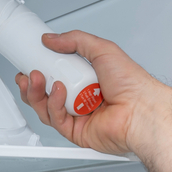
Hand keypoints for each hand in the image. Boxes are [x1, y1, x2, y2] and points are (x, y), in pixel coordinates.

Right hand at [14, 30, 171, 154]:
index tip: (30, 62)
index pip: (56, 75)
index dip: (40, 70)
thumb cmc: (133, 85)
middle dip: (33, 84)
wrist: (142, 110)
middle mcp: (82, 98)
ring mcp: (78, 116)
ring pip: (46, 107)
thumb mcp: (102, 49)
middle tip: (29, 73)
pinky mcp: (76, 132)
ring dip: (38, 93)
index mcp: (88, 80)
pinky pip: (56, 119)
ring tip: (38, 79)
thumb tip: (51, 39)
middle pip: (46, 93)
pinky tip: (59, 93)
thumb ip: (75, 40)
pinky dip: (53, 105)